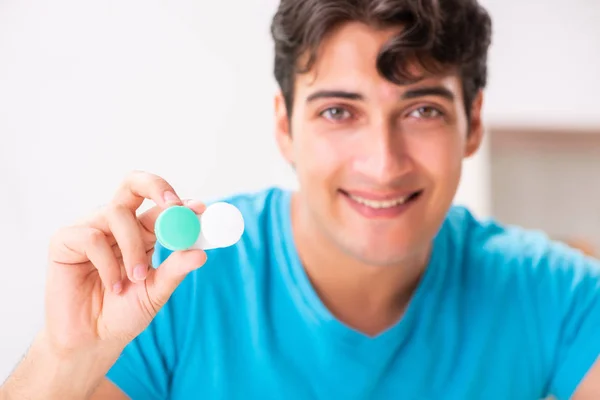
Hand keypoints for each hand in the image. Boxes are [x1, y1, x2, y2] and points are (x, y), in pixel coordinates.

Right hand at [44, 170, 206, 354]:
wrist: (92, 340)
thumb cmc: (124, 313)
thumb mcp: (156, 291)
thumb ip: (175, 270)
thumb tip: (202, 253)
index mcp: (142, 232)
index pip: (161, 205)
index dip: (181, 203)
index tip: (199, 209)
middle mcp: (117, 224)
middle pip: (133, 183)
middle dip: (156, 186)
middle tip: (173, 206)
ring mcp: (91, 229)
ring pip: (116, 213)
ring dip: (132, 247)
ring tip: (136, 278)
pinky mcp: (65, 240)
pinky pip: (92, 237)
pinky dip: (107, 263)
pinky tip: (111, 285)